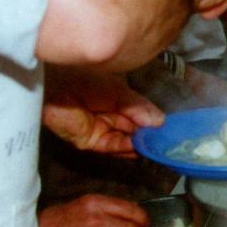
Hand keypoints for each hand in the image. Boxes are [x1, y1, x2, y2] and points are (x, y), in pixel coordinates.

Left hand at [42, 65, 163, 156]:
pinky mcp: (89, 141)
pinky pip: (113, 146)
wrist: (56, 84)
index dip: (153, 121)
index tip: (169, 127)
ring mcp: (100, 130)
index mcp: (116, 101)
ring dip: (141, 143)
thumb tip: (160, 121)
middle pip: (134, 129)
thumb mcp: (120, 92)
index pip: (139, 114)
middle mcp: (109, 117)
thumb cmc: (84, 78)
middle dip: (149, 135)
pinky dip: (127, 147)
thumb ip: (139, 108)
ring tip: (157, 144)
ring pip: (125, 140)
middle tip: (167, 139)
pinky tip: (140, 145)